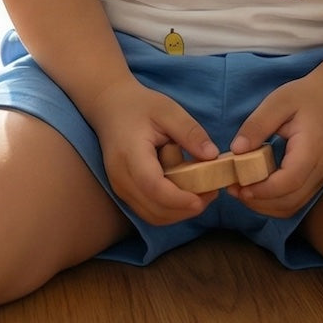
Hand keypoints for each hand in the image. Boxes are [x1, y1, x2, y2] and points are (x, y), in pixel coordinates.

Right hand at [83, 78, 219, 225]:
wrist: (110, 108)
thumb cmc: (139, 106)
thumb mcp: (168, 111)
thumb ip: (190, 132)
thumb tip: (212, 156)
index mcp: (130, 154)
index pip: (153, 186)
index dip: (179, 198)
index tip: (205, 197)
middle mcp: (121, 178)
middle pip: (154, 209)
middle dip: (186, 208)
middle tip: (212, 193)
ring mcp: (120, 188)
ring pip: (152, 216)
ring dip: (180, 213)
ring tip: (203, 194)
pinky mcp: (125, 193)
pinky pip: (149, 211)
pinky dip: (170, 210)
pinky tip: (186, 195)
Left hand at [226, 67, 322, 217]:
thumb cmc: (305, 96)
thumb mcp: (277, 103)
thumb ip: (257, 126)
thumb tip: (236, 151)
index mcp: (311, 150)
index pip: (289, 181)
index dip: (263, 190)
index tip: (239, 186)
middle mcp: (320, 170)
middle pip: (290, 201)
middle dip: (259, 201)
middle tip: (233, 189)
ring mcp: (321, 178)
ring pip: (293, 206)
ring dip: (265, 205)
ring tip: (241, 191)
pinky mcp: (317, 180)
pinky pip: (296, 200)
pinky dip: (275, 202)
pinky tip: (258, 189)